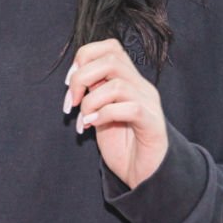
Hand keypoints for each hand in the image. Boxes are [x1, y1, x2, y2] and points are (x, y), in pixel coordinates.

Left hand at [64, 39, 168, 188]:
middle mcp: (141, 87)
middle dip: (82, 77)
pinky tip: (92, 125)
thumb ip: (93, 93)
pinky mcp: (152, 124)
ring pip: (119, 84)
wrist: (145, 175)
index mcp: (129, 80)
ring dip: (91, 101)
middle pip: (112, 59)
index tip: (69, 83)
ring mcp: (149, 105)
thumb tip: (75, 79)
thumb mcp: (100, 113)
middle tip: (71, 102)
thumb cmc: (122, 145)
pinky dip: (104, 114)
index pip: (110, 47)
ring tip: (83, 119)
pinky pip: (130, 108)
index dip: (85, 57)